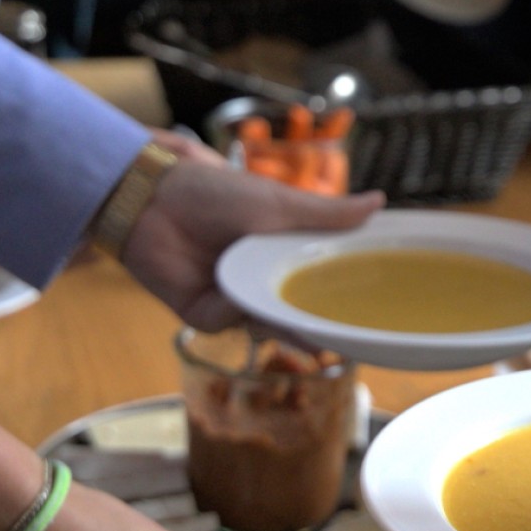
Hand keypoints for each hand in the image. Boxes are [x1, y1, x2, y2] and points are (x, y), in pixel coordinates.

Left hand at [120, 153, 384, 331]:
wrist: (151, 198)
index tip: (371, 312)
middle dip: (320, 324)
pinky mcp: (204, 315)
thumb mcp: (279, 202)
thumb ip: (328, 214)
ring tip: (311, 331)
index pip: (319, 282)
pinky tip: (239, 291)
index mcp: (280, 254)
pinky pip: (232, 322)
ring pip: (268, 324)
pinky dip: (238, 308)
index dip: (342, 297)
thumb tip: (379, 202)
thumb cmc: (213, 192)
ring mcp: (232, 300)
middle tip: (350, 338)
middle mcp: (259, 280)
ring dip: (283, 322)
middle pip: (297, 312)